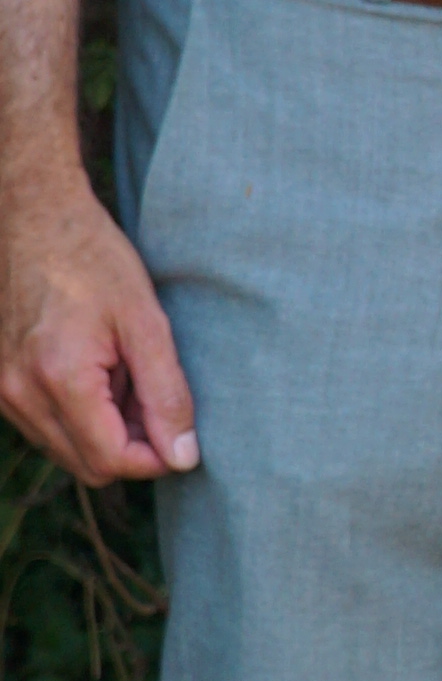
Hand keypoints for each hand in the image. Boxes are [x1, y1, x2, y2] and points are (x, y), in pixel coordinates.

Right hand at [0, 151, 197, 483]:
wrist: (31, 216)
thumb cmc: (91, 257)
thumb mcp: (145, 320)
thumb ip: (167, 393)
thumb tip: (183, 456)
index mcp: (59, 378)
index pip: (111, 461)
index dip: (155, 457)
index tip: (181, 432)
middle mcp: (19, 393)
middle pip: (87, 465)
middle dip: (131, 445)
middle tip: (155, 397)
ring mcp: (0, 391)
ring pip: (64, 449)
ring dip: (103, 430)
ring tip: (122, 374)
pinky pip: (43, 426)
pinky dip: (77, 415)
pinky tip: (95, 371)